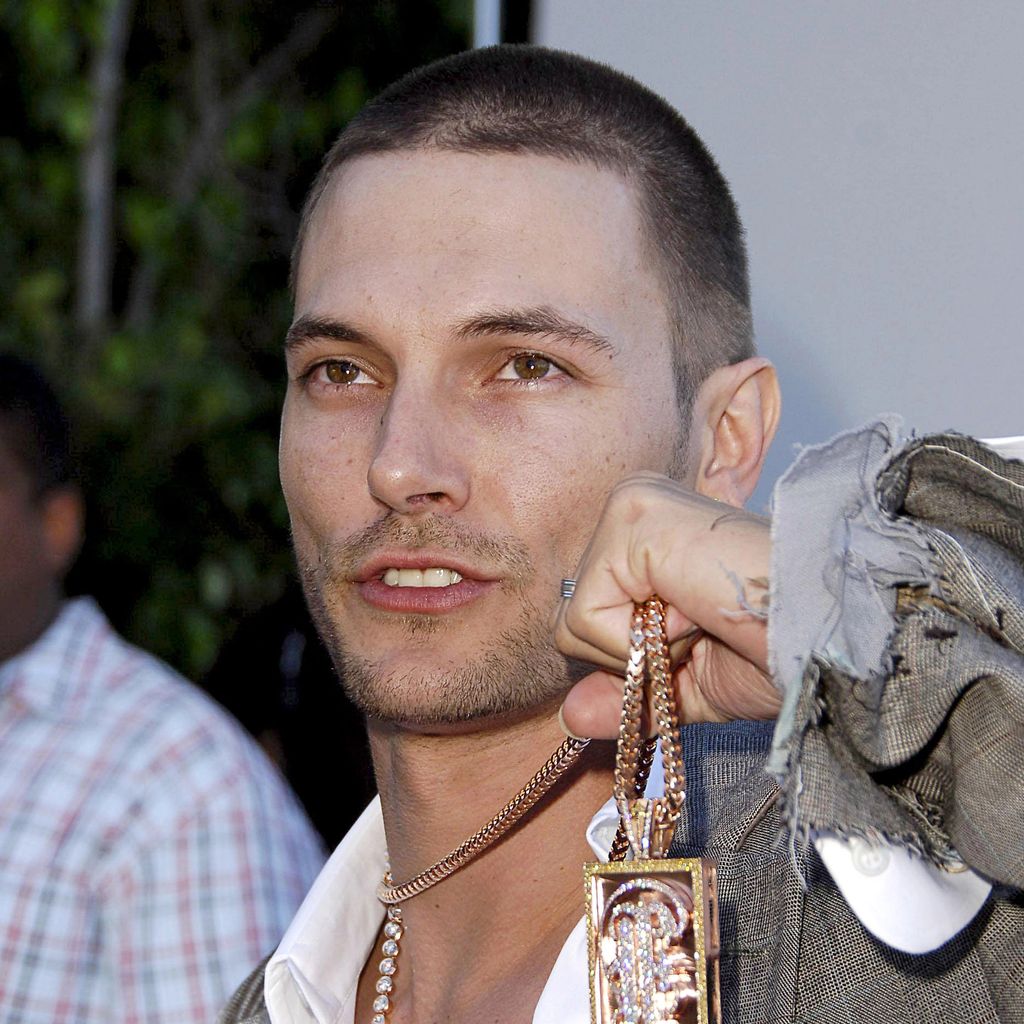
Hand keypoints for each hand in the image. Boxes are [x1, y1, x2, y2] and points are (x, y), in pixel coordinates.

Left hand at [553, 473, 781, 738]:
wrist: (826, 642)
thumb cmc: (777, 654)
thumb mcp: (690, 685)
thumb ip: (628, 693)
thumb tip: (570, 715)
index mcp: (645, 540)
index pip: (590, 620)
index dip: (638, 661)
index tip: (697, 647)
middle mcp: (632, 510)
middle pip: (574, 623)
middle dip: (636, 658)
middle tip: (701, 634)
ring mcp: (630, 507)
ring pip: (575, 623)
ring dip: (643, 648)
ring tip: (702, 617)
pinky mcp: (632, 515)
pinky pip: (587, 614)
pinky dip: (639, 638)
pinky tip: (694, 608)